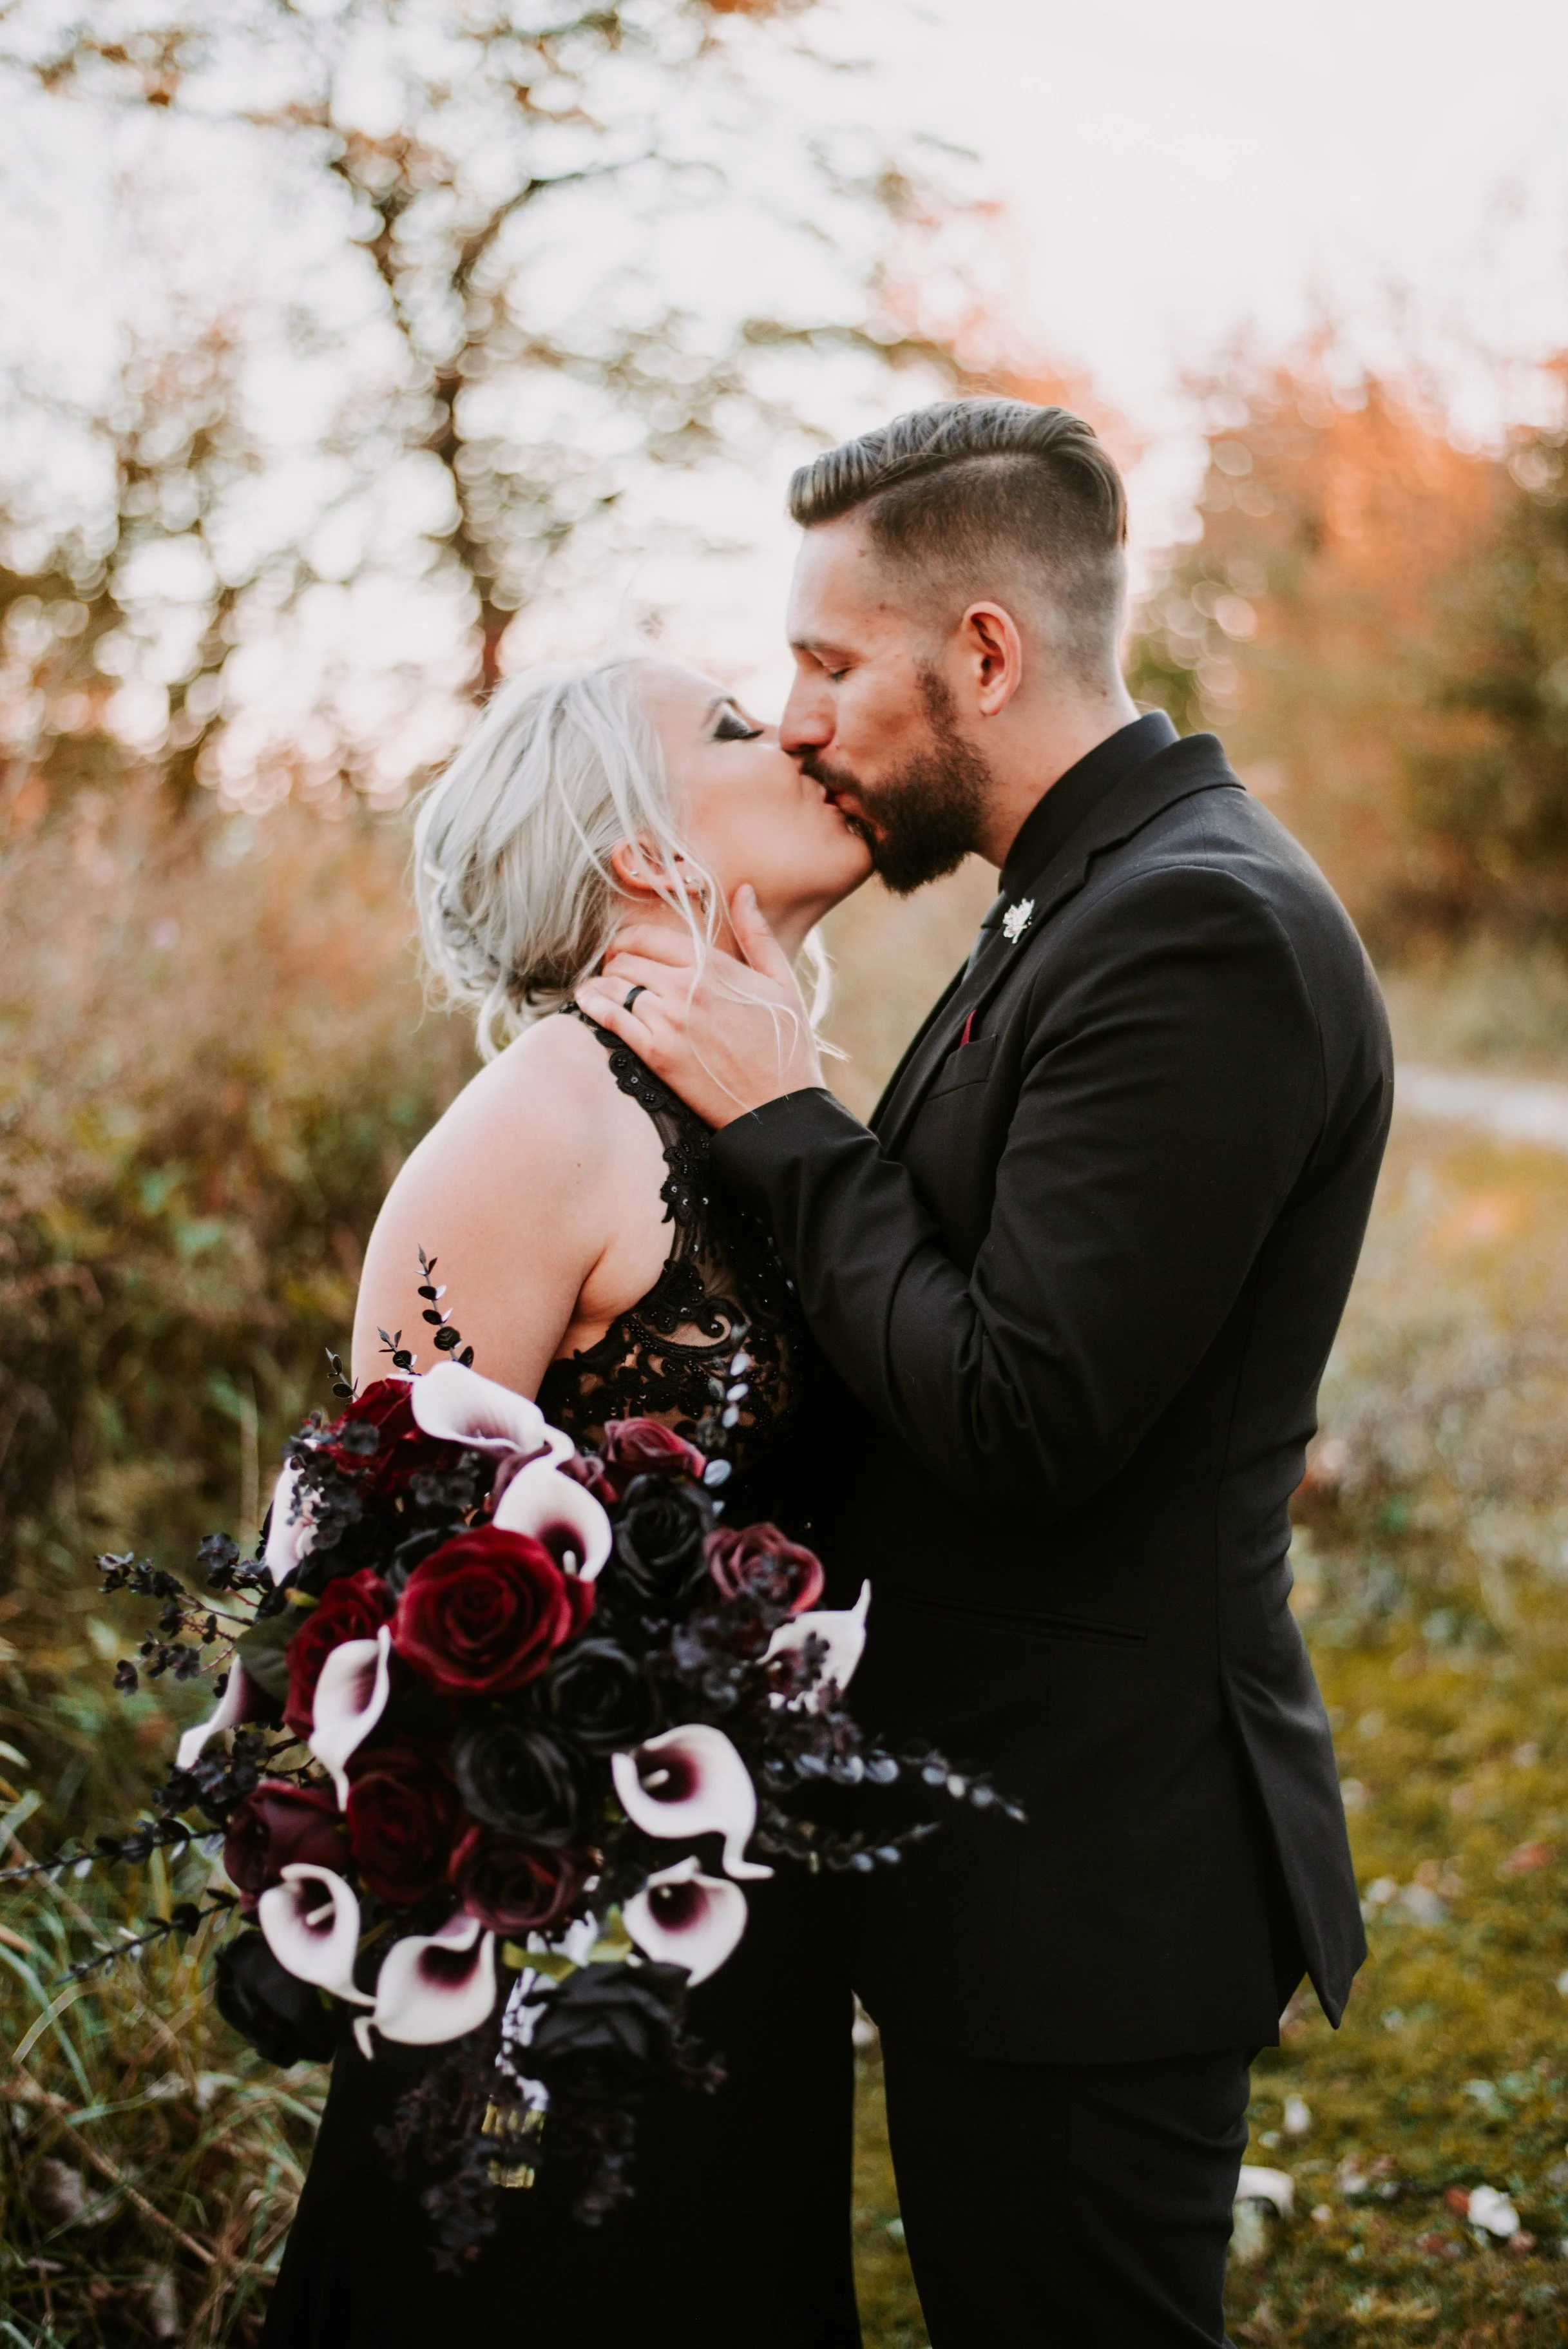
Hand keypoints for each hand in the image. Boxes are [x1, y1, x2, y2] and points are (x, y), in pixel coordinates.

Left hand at [575, 886, 824, 1126]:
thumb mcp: (782, 983)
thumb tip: (743, 891)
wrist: (779, 1108)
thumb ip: (757, 934)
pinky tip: (587, 1003)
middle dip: (615, 962)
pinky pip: (611, 1019)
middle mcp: (686, 988)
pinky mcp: (656, 1054)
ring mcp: (668, 1021)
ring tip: (599, 988)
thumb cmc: (786, 1046)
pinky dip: (593, 1006)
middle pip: (625, 960)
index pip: (650, 937)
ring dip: (602, 984)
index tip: (626, 948)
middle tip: (614, 972)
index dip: (629, 939)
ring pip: (613, 986)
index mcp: (713, 966)